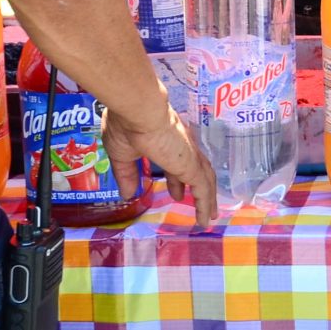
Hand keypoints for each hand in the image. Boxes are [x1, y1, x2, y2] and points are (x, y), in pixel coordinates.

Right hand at [104, 101, 217, 225]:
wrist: (138, 110)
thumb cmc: (125, 125)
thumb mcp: (121, 154)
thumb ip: (126, 175)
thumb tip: (127, 194)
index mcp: (165, 139)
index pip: (175, 162)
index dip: (176, 179)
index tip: (177, 191)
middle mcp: (181, 145)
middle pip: (194, 169)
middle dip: (193, 186)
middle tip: (190, 199)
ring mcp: (188, 155)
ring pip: (204, 179)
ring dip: (207, 198)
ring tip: (209, 214)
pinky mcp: (191, 165)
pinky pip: (203, 189)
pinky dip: (206, 204)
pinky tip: (205, 219)